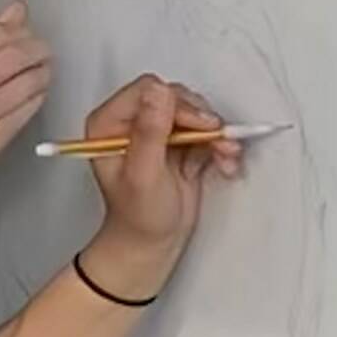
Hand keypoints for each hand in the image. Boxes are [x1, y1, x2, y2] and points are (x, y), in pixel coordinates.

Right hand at [0, 3, 51, 219]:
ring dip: (42, 73)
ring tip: (41, 70)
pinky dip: (36, 97)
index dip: (18, 28)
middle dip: (37, 49)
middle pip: (15, 58)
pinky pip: (26, 113)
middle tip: (42, 49)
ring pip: (27, 85)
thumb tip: (14, 15)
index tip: (25, 29)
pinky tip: (33, 93)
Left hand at [79, 77, 239, 296]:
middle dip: (201, 119)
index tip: (199, 125)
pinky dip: (220, 145)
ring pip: (194, 112)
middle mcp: (131, 122)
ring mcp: (157, 131)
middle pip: (174, 98)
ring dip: (216, 133)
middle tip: (217, 140)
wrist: (151, 245)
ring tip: (226, 156)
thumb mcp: (144, 175)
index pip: (147, 91)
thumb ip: (150, 132)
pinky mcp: (179, 143)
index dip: (177, 104)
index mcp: (110, 124)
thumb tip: (158, 91)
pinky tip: (226, 163)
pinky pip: (205, 131)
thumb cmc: (137, 218)